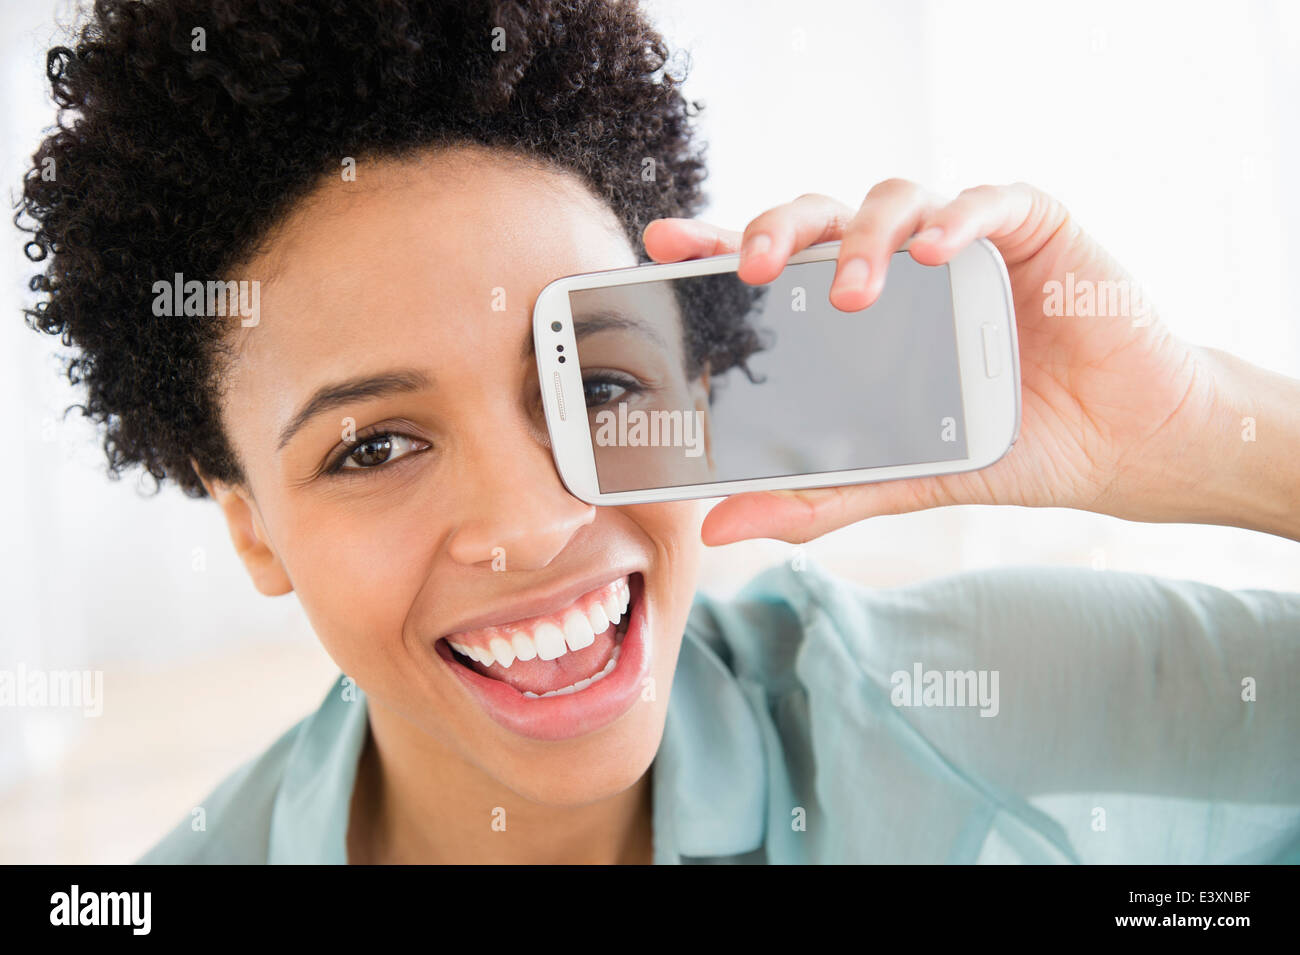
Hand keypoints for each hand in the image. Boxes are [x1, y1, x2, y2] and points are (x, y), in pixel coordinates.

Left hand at [643, 179, 1264, 544]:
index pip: (778, 263)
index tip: (662, 242)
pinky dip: (957, 218)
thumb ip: (813, 493)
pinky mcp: (1034, 226)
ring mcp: (963, 239)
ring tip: (852, 291)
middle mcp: (901, 262)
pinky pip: (989, 200)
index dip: (718, 244)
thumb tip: (719, 526)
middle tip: (751, 268)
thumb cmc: (1005, 445)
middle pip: (821, 215)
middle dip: (777, 227)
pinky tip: (934, 249)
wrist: (1117, 446)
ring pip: (894, 197)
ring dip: (864, 236)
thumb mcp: (897, 479)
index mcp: (857, 308)